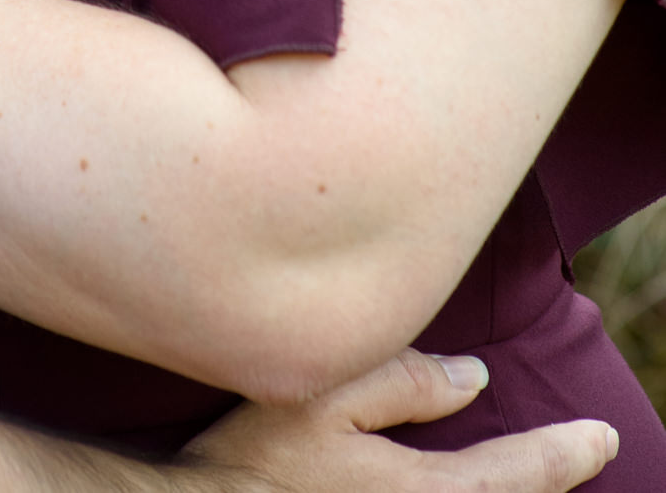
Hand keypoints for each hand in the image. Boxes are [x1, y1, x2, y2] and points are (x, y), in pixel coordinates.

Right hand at [180, 350, 617, 489]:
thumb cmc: (259, 462)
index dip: (565, 453)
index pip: (518, 471)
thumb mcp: (323, 397)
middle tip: (574, 454)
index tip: (600, 437)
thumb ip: (403, 381)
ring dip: (501, 488)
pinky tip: (454, 482)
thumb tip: (472, 378)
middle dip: (539, 479)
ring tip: (517, 469)